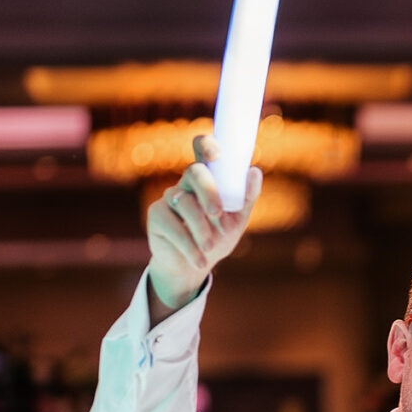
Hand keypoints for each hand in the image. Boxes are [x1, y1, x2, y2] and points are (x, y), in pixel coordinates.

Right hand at [144, 138, 260, 319]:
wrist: (194, 266)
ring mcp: (169, 197)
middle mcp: (186, 183)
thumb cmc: (217, 238)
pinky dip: (188, 245)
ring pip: (184, 203)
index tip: (216, 154)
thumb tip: (254, 171)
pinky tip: (199, 259)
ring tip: (210, 247)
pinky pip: (172, 225)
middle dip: (208, 191)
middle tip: (217, 213)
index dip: (206, 145)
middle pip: (194, 172)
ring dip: (200, 227)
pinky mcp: (156, 215)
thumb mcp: (237, 220)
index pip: (202, 150)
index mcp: (208, 178)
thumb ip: (246, 197)